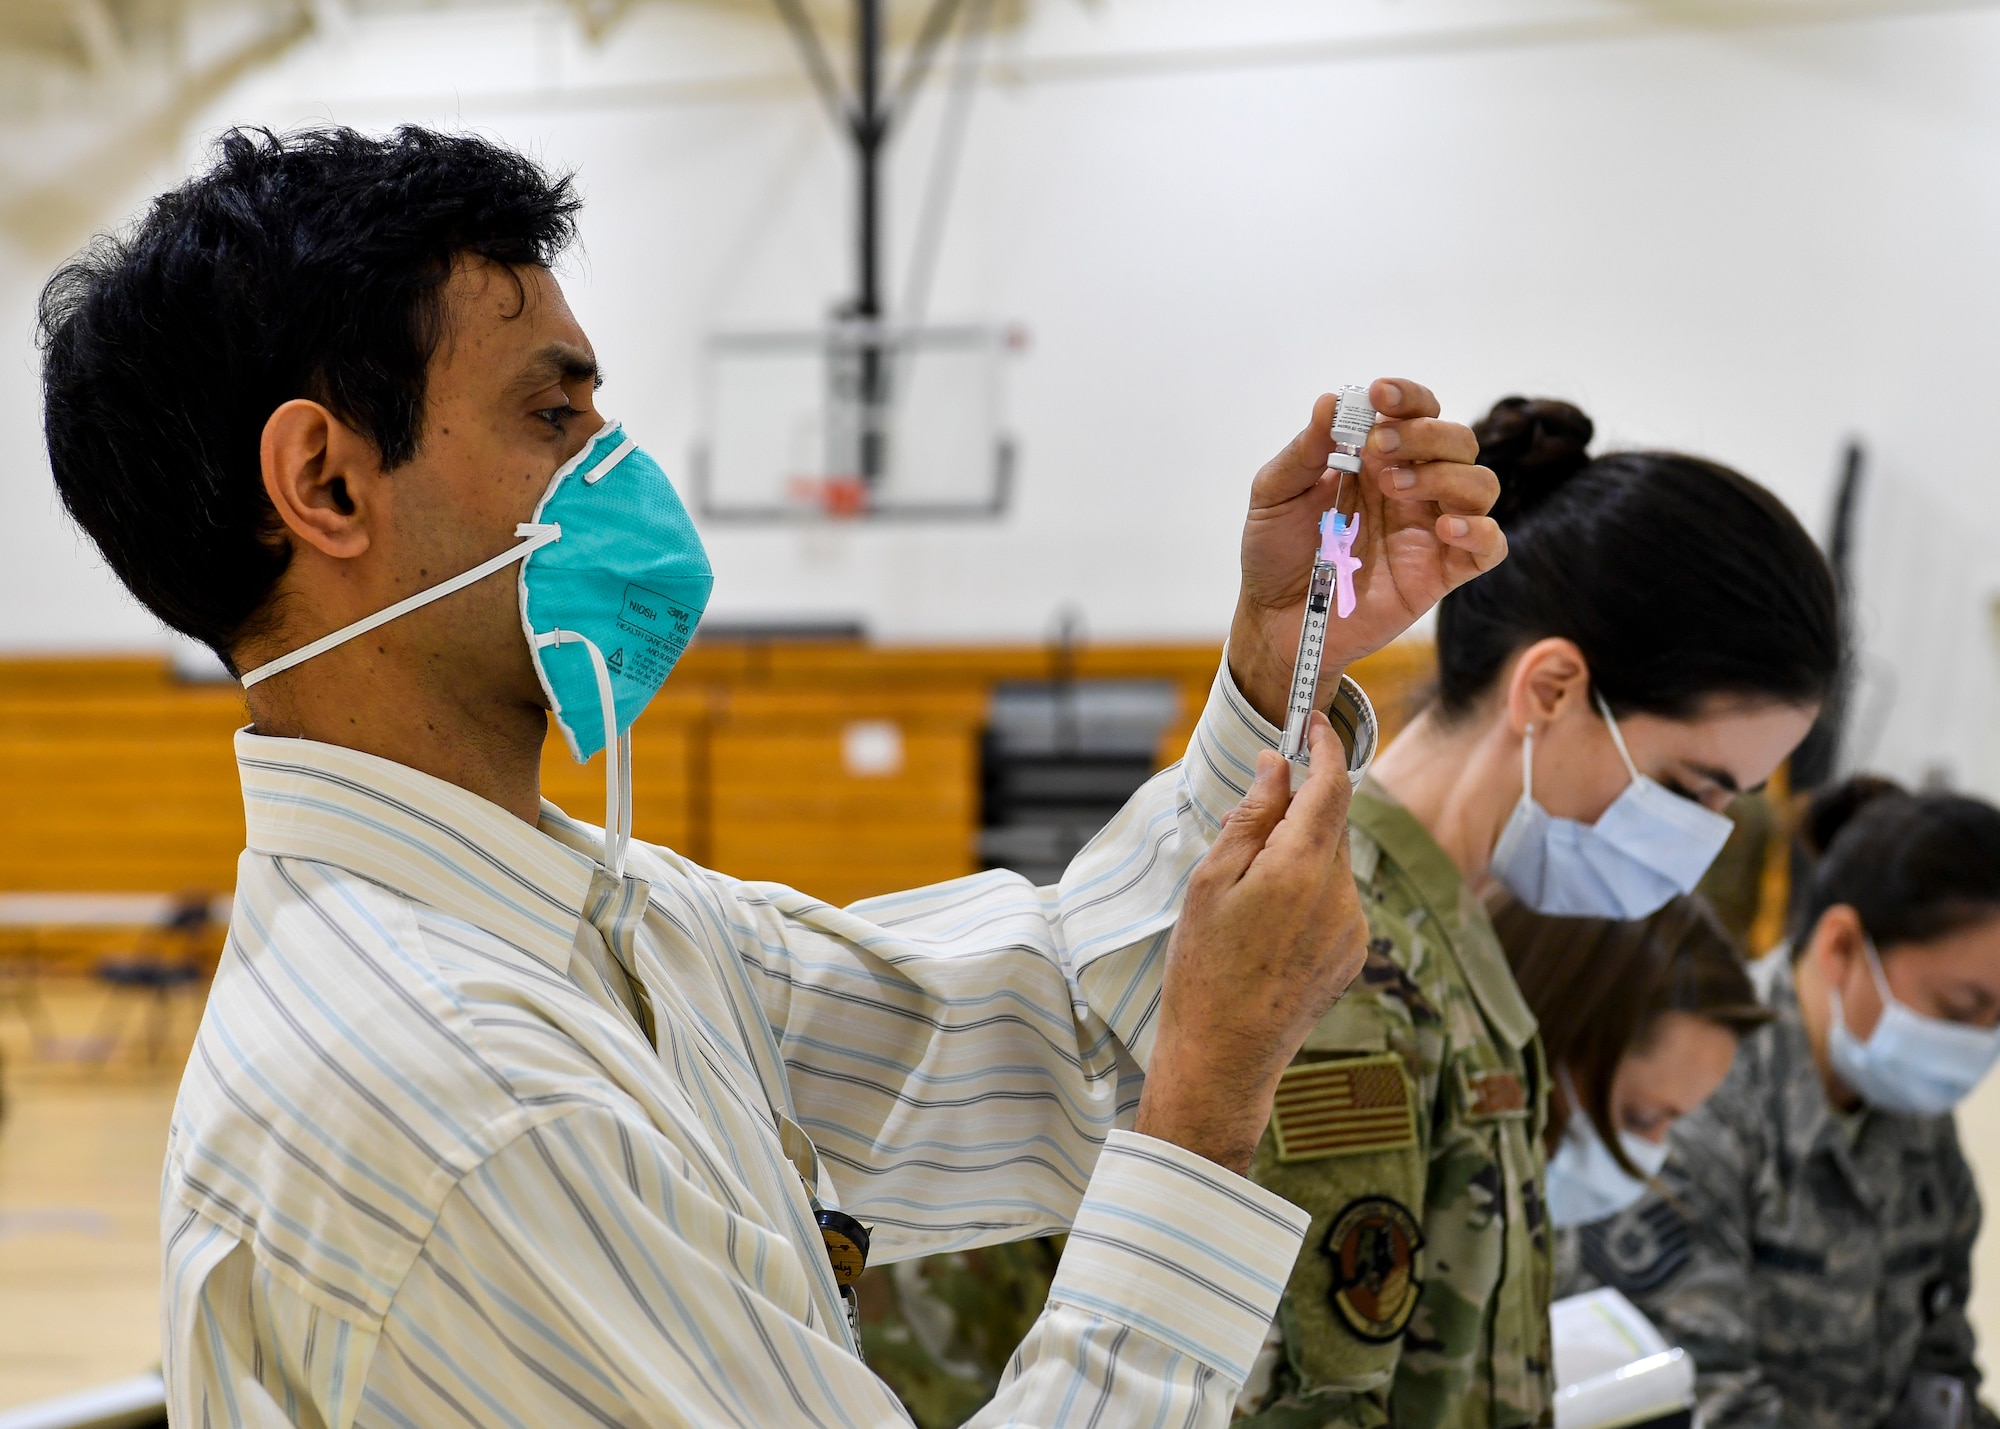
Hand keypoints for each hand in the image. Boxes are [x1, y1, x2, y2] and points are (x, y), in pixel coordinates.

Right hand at [1135, 716, 1368, 1174]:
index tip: (1315, 723)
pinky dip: (1306, 891)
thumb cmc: (1202, 969)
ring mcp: (1353, 927)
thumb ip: (1252, 817)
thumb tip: (1278, 766)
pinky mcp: (1354, 953)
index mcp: (1299, 870)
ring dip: (1298, 853)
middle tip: (1243, 823)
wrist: (1225, 1055)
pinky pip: (1335, 898)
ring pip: (1332, 861)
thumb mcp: (1211, 882)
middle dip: (1296, 809)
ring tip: (1245, 891)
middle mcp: (1339, 895)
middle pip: (1332, 822)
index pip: (1332, 786)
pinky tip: (1266, 926)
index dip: (1327, 747)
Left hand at [1229, 379, 1504, 726]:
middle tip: (1378, 448)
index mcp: (1377, 459)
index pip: (1416, 412)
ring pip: (1480, 484)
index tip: (1379, 395)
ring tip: (1396, 488)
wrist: (1275, 618)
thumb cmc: (1275, 552)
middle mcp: (1413, 487)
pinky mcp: (1442, 572)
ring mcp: (1430, 529)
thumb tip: (1331, 401)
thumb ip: (1304, 452)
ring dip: (1447, 474)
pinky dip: (1481, 531)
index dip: (1407, 397)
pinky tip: (1445, 528)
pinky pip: (1490, 546)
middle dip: (1424, 434)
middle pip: (1456, 441)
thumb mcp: (1274, 496)